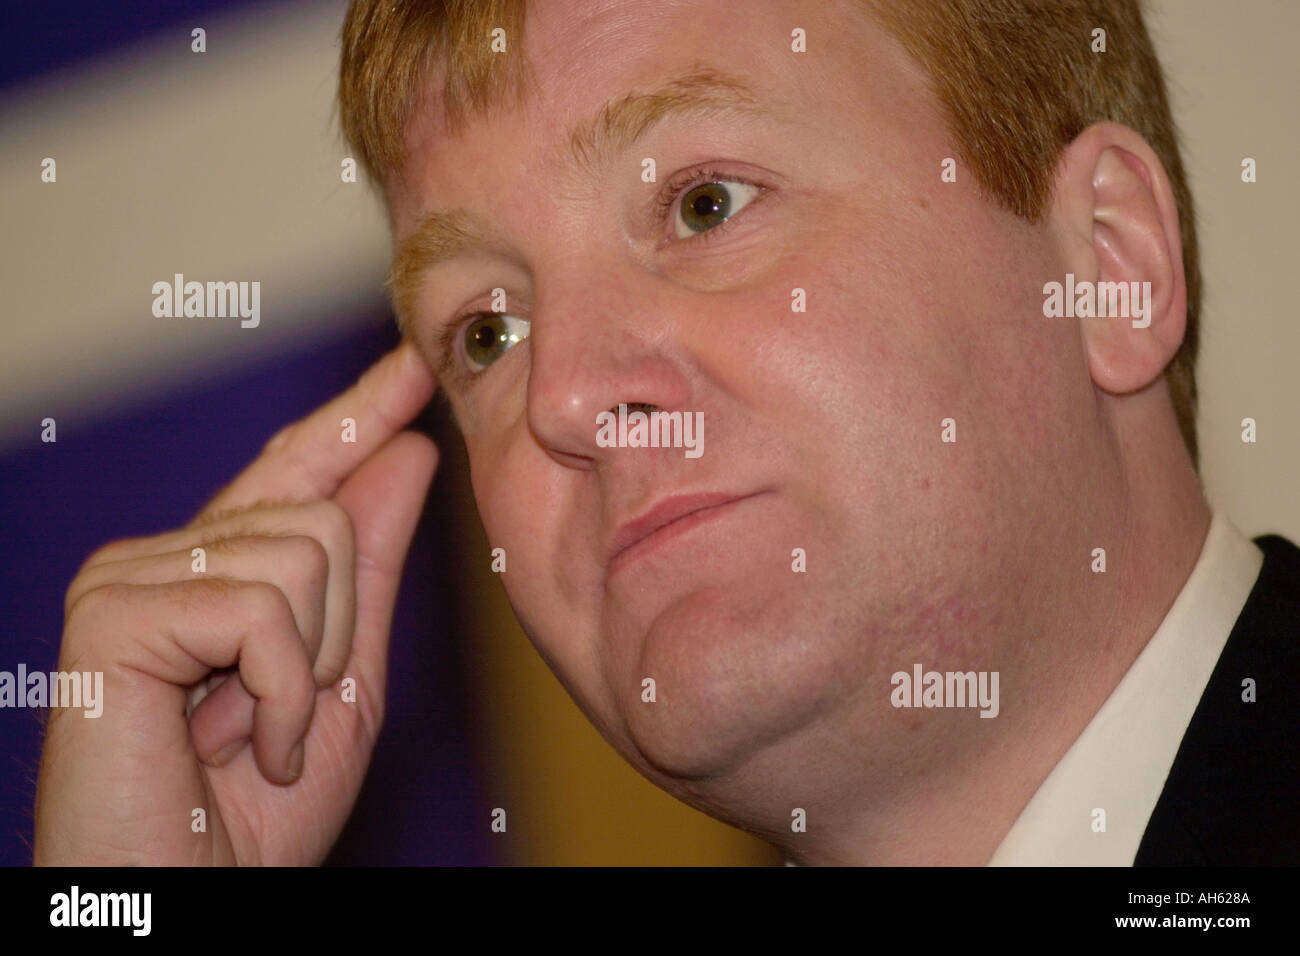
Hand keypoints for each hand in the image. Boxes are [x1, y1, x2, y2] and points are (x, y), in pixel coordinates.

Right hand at [33, 341, 437, 864]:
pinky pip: (263, 609)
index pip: (297, 470)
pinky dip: (283, 695)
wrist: (190, 900)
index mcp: (219, 569)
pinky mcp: (112, 611)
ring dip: (311, 670)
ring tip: (253, 733)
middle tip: (280, 717)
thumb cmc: (258, 813)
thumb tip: (404, 453)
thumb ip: (370, 569)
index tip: (411, 363)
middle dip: (340, 630)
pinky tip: (241, 744)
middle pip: (327, 513)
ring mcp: (131, 575)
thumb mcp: (343, 679)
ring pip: (306, 549)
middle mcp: (166, 554)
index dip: (356, 414)